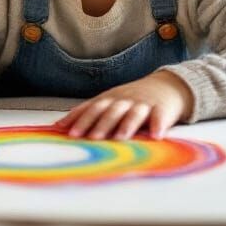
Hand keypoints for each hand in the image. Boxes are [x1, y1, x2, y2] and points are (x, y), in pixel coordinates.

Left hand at [53, 71, 193, 140]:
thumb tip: (58, 126)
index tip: (69, 132)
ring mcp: (144, 104)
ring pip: (134, 114)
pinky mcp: (163, 109)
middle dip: (100, 124)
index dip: (81, 119)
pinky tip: (156, 136)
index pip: (93, 108)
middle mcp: (125, 100)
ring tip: (120, 139)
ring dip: (126, 126)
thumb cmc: (132, 99)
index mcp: (110, 99)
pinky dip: (158, 126)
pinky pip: (160, 117)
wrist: (166, 86)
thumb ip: (88, 112)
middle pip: (112, 111)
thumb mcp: (110, 101)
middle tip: (91, 138)